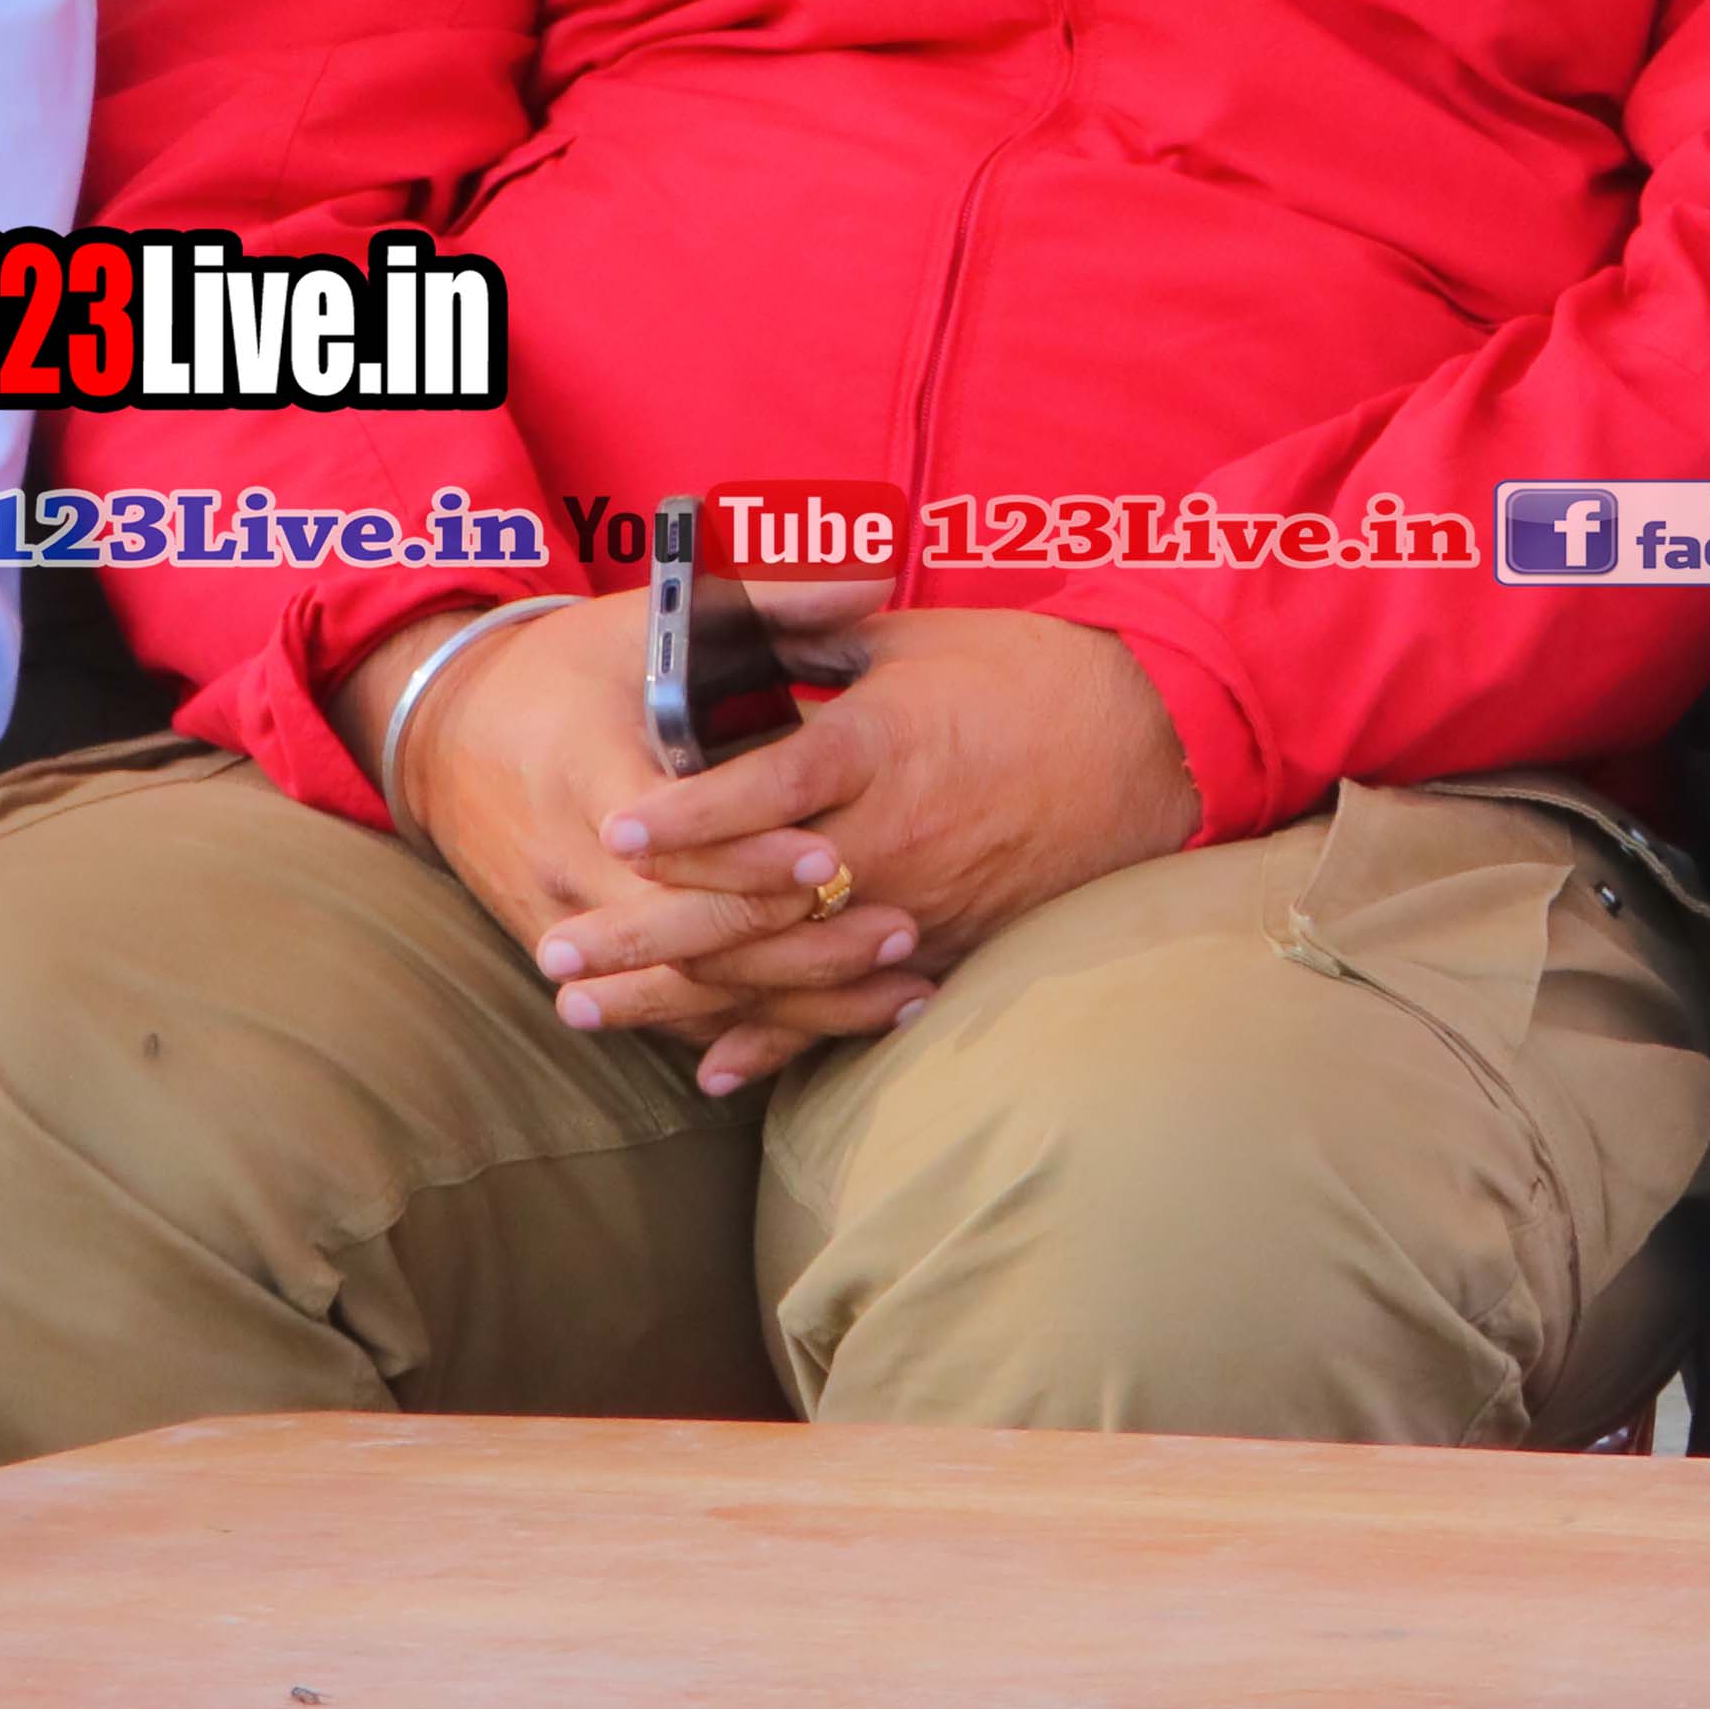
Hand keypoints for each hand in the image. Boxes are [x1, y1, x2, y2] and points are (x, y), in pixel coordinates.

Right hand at [333, 595, 922, 1082]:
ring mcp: (569, 922)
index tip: (827, 855)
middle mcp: (573, 863)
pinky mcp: (582, 960)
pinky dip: (752, 1028)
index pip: (664, 839)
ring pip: (688, 989)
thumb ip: (766, 604)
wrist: (448, 732)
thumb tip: (871, 581)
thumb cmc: (570, 668)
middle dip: (795, 939)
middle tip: (901, 929)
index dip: (744, 854)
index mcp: (588, 775)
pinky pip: (671, 1014)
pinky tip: (838, 1026)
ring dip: (794, 998)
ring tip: (902, 993)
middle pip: (686, 931)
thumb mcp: (649, 621)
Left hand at [546, 602, 1195, 1091]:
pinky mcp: (948, 942)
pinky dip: (781, 1040)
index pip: (769, 785)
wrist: (1155, 739)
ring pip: (785, 963)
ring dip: (681, 995)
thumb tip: (713, 644)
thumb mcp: (912, 643)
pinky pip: (852, 1003)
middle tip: (555, 954)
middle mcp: (895, 833)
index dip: (689, 811)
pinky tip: (712, 1065)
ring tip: (588, 1012)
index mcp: (884, 745)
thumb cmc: (1030, 673)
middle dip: (644, 932)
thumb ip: (808, 652)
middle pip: (750, 898)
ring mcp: (922, 899)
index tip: (612, 827)